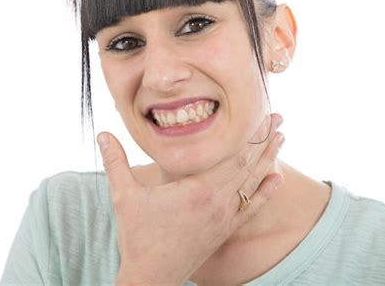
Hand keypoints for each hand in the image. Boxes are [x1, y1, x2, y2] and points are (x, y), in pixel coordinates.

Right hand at [97, 113, 284, 285]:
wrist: (152, 278)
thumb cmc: (138, 237)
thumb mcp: (123, 196)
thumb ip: (114, 162)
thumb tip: (102, 133)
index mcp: (197, 190)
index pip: (232, 157)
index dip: (249, 136)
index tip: (262, 115)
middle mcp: (217, 202)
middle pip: (248, 165)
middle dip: (265, 140)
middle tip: (280, 117)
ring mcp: (224, 218)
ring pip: (254, 184)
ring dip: (269, 159)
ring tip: (283, 139)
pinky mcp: (225, 230)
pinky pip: (251, 207)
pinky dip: (266, 192)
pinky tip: (277, 179)